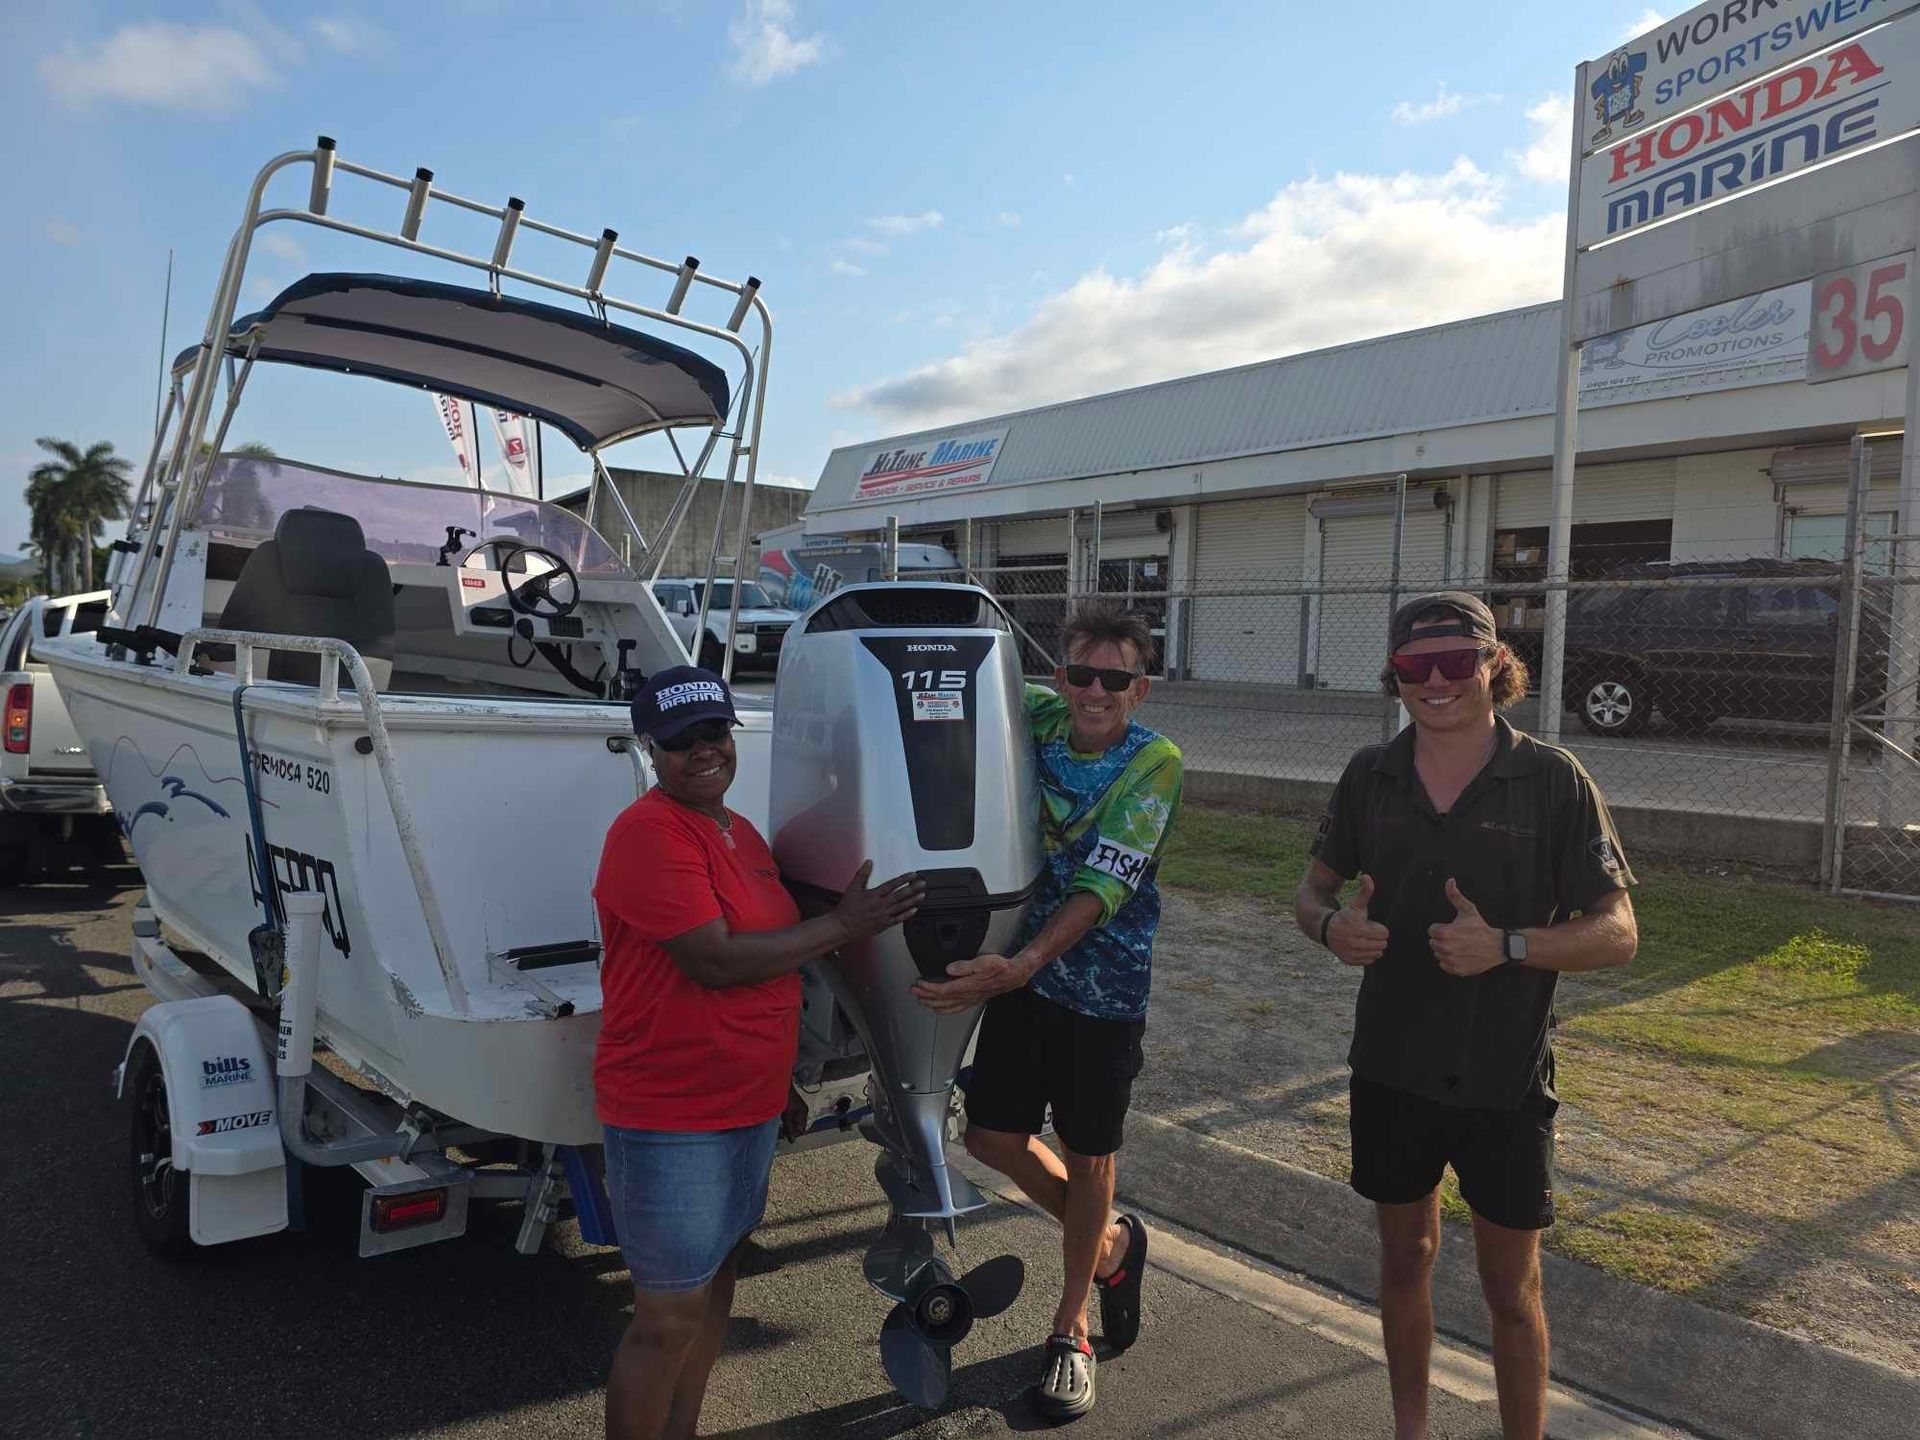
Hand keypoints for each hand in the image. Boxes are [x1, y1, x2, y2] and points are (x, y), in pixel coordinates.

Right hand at [830, 861, 923, 942]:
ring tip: (922, 895)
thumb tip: (869, 862)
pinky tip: (914, 910)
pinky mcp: (883, 924)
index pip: (892, 884)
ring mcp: (883, 915)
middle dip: (912, 888)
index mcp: (874, 895)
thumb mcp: (852, 888)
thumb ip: (862, 874)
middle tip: (922, 884)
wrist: (844, 926)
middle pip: (900, 895)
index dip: (903, 879)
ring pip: (901, 907)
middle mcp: (881, 905)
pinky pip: (898, 919)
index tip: (913, 875)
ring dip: (913, 900)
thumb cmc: (847, 908)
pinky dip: (907, 915)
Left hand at [911, 953, 1029, 1013]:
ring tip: (921, 999)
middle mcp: (967, 995)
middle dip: (925, 996)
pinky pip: (955, 1009)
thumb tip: (950, 969)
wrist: (1012, 975)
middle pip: (941, 1000)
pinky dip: (943, 1010)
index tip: (919, 984)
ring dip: (931, 1004)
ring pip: (946, 1007)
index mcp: (967, 985)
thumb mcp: (983, 961)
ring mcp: (969, 1000)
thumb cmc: (999, 967)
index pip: (942, 990)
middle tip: (914, 991)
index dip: (928, 988)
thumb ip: (965, 966)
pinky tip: (939, 1008)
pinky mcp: (972, 1000)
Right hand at [1326, 874, 1389, 965]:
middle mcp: (1353, 942)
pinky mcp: (1349, 960)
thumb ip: (1365, 892)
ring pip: (1377, 953)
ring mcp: (1351, 953)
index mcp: (1358, 928)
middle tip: (1368, 933)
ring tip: (1365, 939)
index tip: (1371, 925)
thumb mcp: (1355, 905)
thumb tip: (1367, 876)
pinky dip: (1368, 955)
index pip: (1384, 934)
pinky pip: (1369, 961)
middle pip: (1381, 944)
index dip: (1379, 928)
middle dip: (1378, 938)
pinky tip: (1361, 947)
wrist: (1326, 929)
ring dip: (1374, 947)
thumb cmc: (1345, 915)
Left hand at [1429, 878, 1502, 976]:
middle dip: (1442, 939)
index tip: (1453, 928)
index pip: (1432, 931)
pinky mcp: (1456, 970)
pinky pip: (1444, 965)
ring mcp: (1450, 960)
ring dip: (1446, 950)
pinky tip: (1461, 955)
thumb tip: (1450, 881)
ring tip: (1459, 946)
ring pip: (1438, 954)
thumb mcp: (1468, 910)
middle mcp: (1445, 948)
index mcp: (1445, 933)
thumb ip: (1455, 896)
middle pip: (1433, 943)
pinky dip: (1450, 961)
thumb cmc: (1480, 928)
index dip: (1441, 928)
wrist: (1496, 947)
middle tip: (1456, 937)